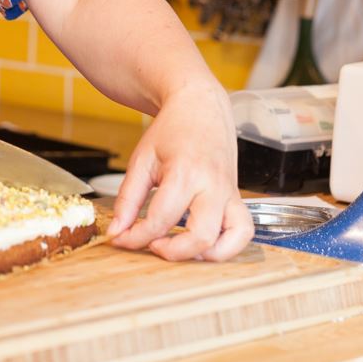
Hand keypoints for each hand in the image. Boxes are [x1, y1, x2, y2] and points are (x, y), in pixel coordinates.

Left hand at [107, 86, 253, 261]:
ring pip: (231, 239)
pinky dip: (228, 246)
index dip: (136, 237)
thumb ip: (128, 199)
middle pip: (200, 236)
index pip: (161, 219)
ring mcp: (230, 193)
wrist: (201, 107)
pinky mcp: (238, 198)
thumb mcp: (142, 160)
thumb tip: (117, 232)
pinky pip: (244, 231)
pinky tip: (204, 245)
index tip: (122, 240)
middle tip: (152, 244)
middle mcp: (213, 186)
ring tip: (181, 247)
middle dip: (172, 251)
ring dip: (205, 254)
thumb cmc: (172, 130)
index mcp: (185, 172)